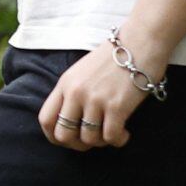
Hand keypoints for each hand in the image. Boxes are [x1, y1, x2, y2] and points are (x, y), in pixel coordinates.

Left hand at [38, 37, 163, 149]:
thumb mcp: (82, 71)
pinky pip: (110, 137)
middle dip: (77, 145)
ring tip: (112, 132)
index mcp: (65, 84)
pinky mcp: (116, 106)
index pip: (45, 119)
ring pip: (89, 139)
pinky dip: (118, 140)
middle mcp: (76, 93)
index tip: (69, 140)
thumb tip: (72, 121)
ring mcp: (95, 100)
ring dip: (101, 142)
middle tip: (92, 140)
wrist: (140, 41)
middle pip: (63, 135)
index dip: (54, 137)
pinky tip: (125, 133)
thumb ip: (73, 93)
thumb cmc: (114, 57)